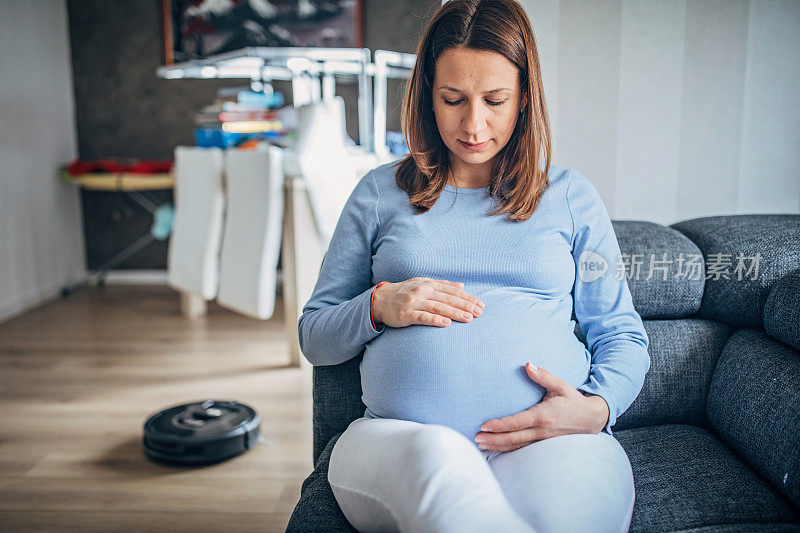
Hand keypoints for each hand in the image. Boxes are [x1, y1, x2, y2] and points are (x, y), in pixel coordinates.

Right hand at [371, 277, 484, 327]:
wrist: (380, 299)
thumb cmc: (405, 293)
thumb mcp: (423, 284)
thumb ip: (443, 285)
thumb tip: (462, 285)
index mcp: (428, 284)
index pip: (452, 291)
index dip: (467, 298)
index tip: (480, 305)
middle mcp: (422, 291)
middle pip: (447, 298)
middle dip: (465, 305)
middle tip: (479, 313)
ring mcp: (413, 302)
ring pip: (437, 307)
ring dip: (454, 312)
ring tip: (468, 318)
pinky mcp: (405, 314)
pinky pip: (422, 317)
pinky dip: (434, 319)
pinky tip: (446, 323)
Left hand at [475, 362, 609, 451]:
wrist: (592, 419)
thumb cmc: (573, 400)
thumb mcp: (560, 385)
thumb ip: (543, 376)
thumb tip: (528, 364)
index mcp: (543, 416)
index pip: (517, 423)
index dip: (499, 426)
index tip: (484, 425)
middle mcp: (542, 431)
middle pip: (513, 439)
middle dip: (493, 439)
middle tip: (476, 438)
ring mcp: (543, 441)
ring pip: (516, 447)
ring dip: (498, 447)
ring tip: (481, 445)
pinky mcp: (544, 446)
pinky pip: (523, 450)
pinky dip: (508, 450)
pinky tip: (496, 449)